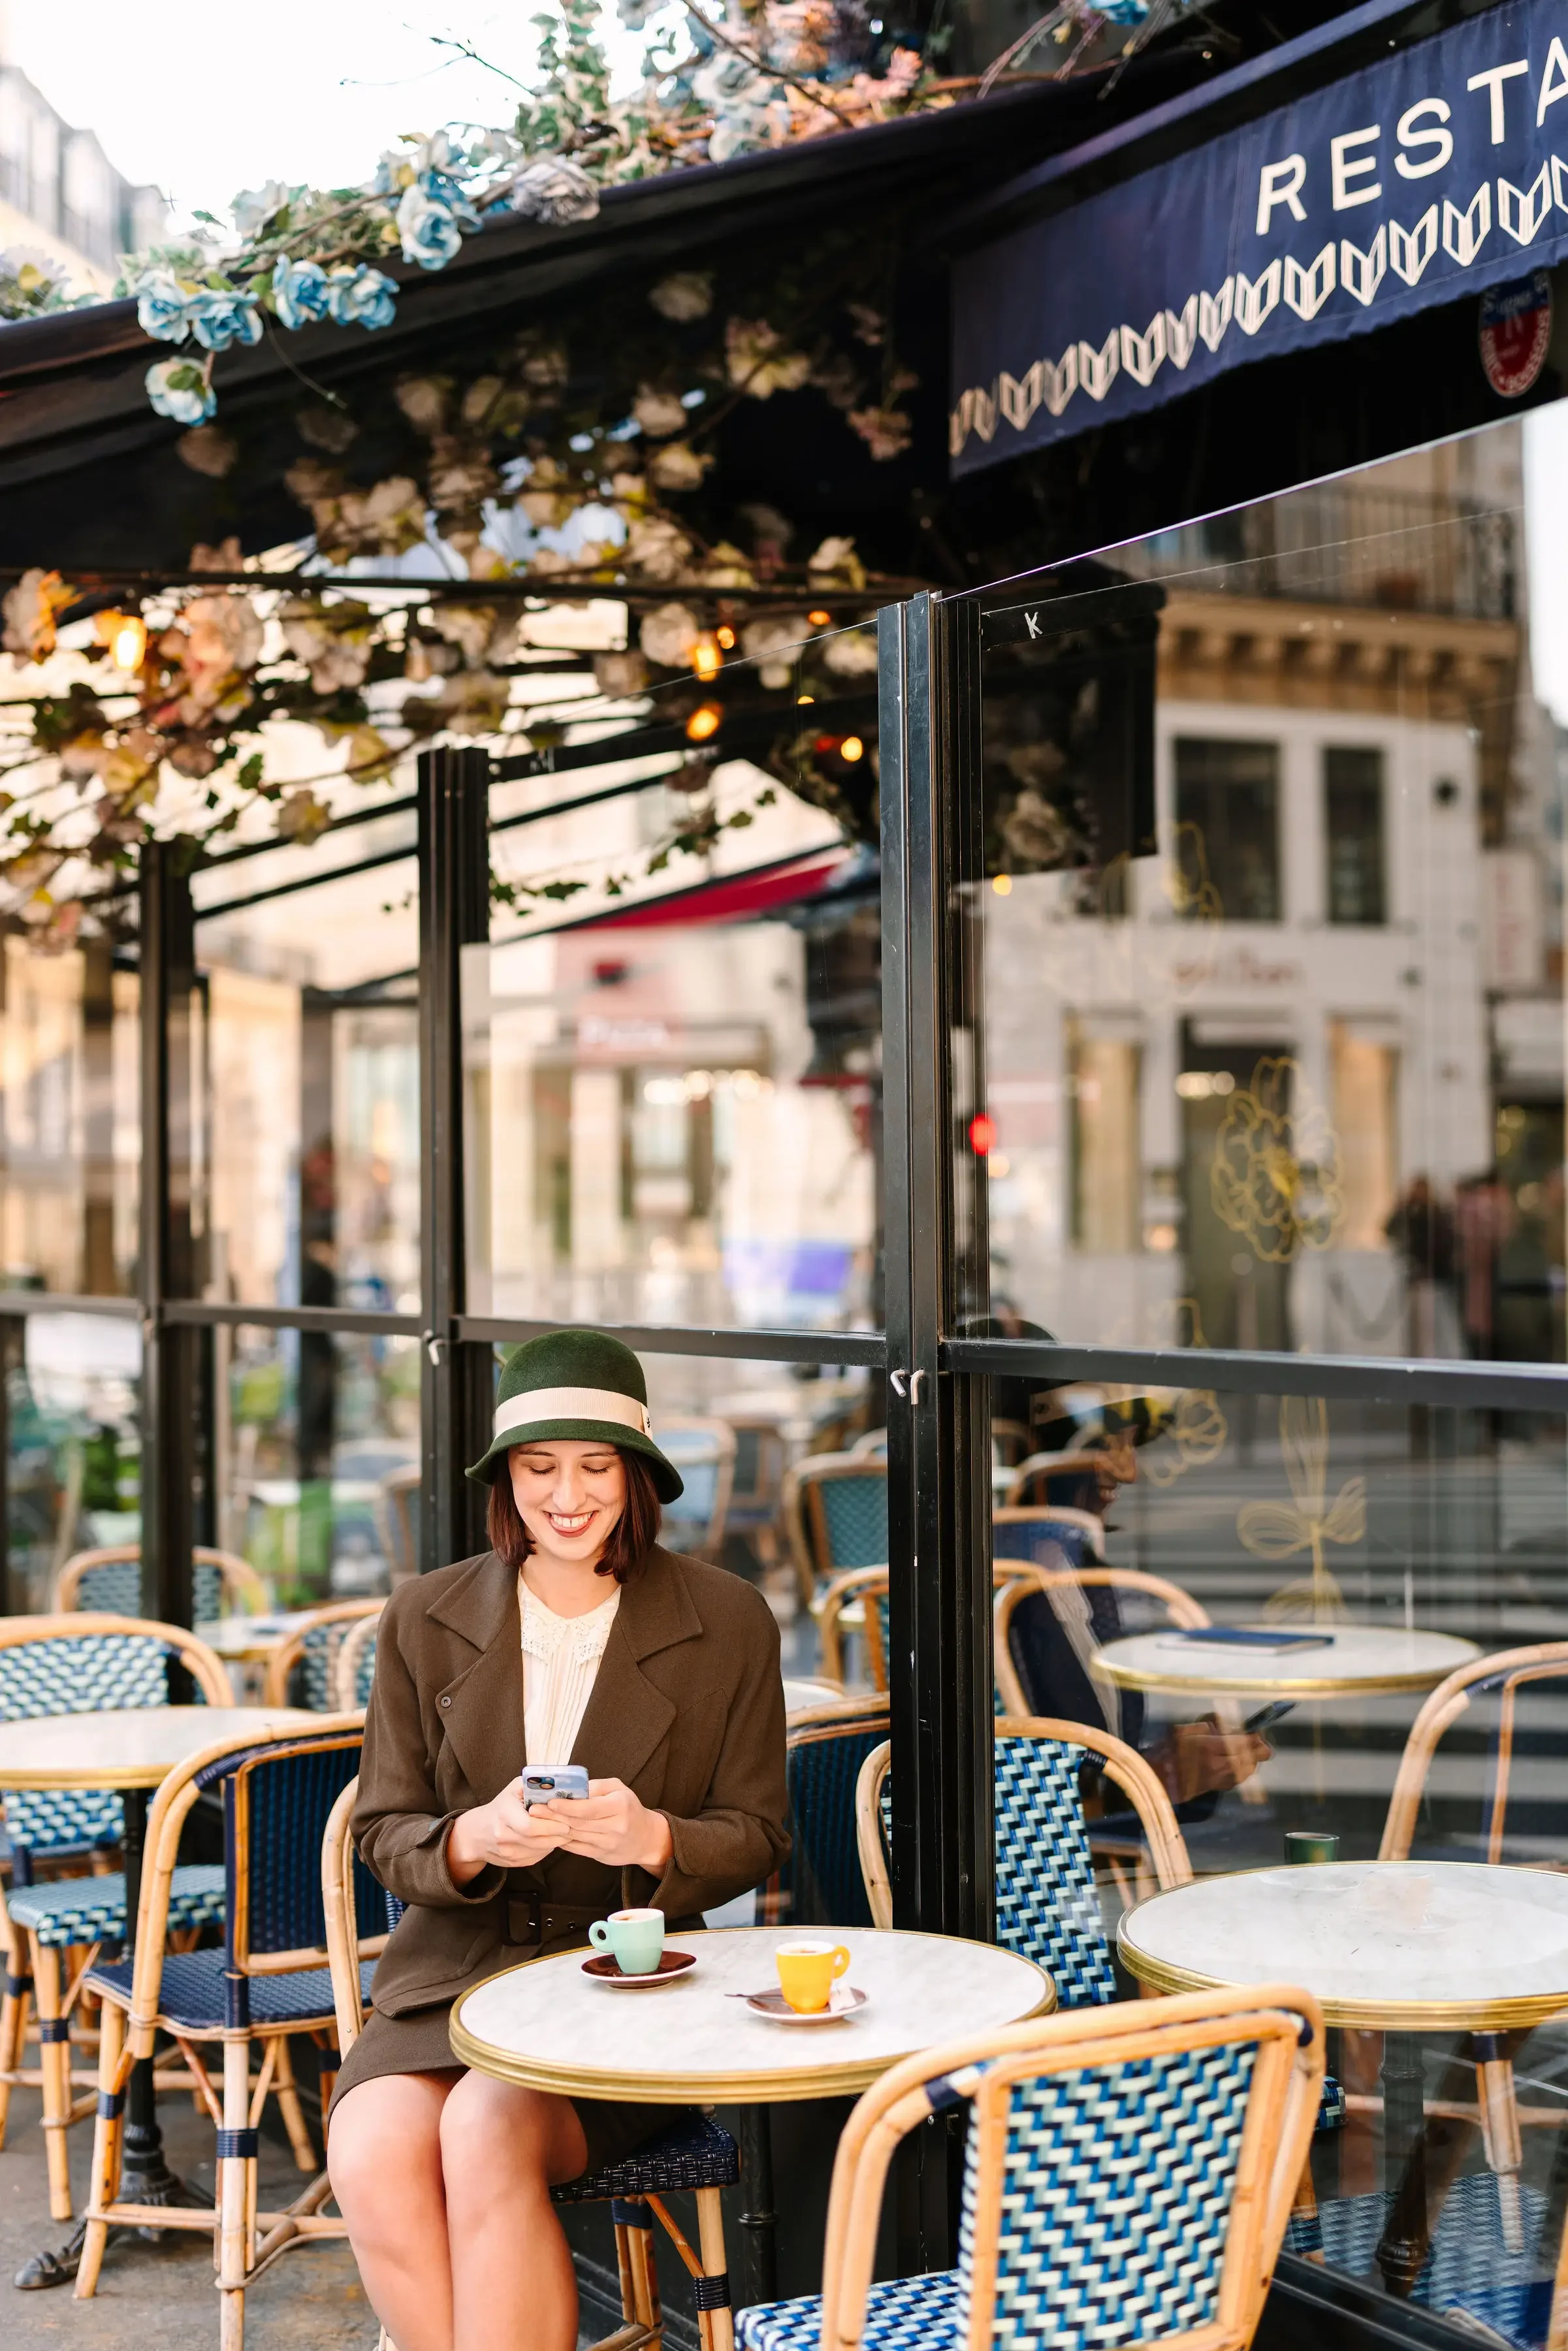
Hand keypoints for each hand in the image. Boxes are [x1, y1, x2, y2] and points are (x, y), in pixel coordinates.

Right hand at [447, 1782, 568, 1884]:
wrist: (476, 1834)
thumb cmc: (500, 1807)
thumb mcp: (513, 1789)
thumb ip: (533, 1784)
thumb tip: (557, 1782)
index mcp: (504, 1815)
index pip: (530, 1826)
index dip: (551, 1825)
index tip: (566, 1821)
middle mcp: (503, 1837)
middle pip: (537, 1841)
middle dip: (558, 1835)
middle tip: (571, 1828)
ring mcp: (507, 1853)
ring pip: (539, 1851)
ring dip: (555, 1843)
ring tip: (565, 1833)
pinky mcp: (512, 1863)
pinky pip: (535, 1858)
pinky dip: (546, 1850)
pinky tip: (550, 1840)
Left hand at [538, 1778, 672, 1873]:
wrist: (646, 1838)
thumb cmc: (629, 1808)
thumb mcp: (619, 1789)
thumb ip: (596, 1787)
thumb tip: (573, 1788)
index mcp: (620, 1806)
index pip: (590, 1807)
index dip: (568, 1805)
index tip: (550, 1801)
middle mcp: (615, 1827)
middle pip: (579, 1822)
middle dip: (554, 1816)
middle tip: (534, 1810)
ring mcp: (608, 1844)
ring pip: (576, 1836)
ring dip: (554, 1828)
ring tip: (536, 1820)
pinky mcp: (600, 1855)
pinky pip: (577, 1848)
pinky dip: (562, 1840)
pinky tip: (550, 1832)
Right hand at [1149, 1719, 1271, 1807]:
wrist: (1154, 1780)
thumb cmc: (1164, 1751)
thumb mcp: (1182, 1730)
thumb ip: (1206, 1726)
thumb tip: (1226, 1727)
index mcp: (1208, 1748)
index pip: (1243, 1743)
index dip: (1253, 1737)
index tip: (1256, 1731)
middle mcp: (1217, 1766)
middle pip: (1250, 1758)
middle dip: (1257, 1748)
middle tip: (1257, 1739)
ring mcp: (1217, 1780)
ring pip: (1246, 1771)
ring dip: (1251, 1760)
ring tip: (1249, 1750)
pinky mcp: (1215, 1789)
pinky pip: (1237, 1780)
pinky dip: (1242, 1771)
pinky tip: (1239, 1764)